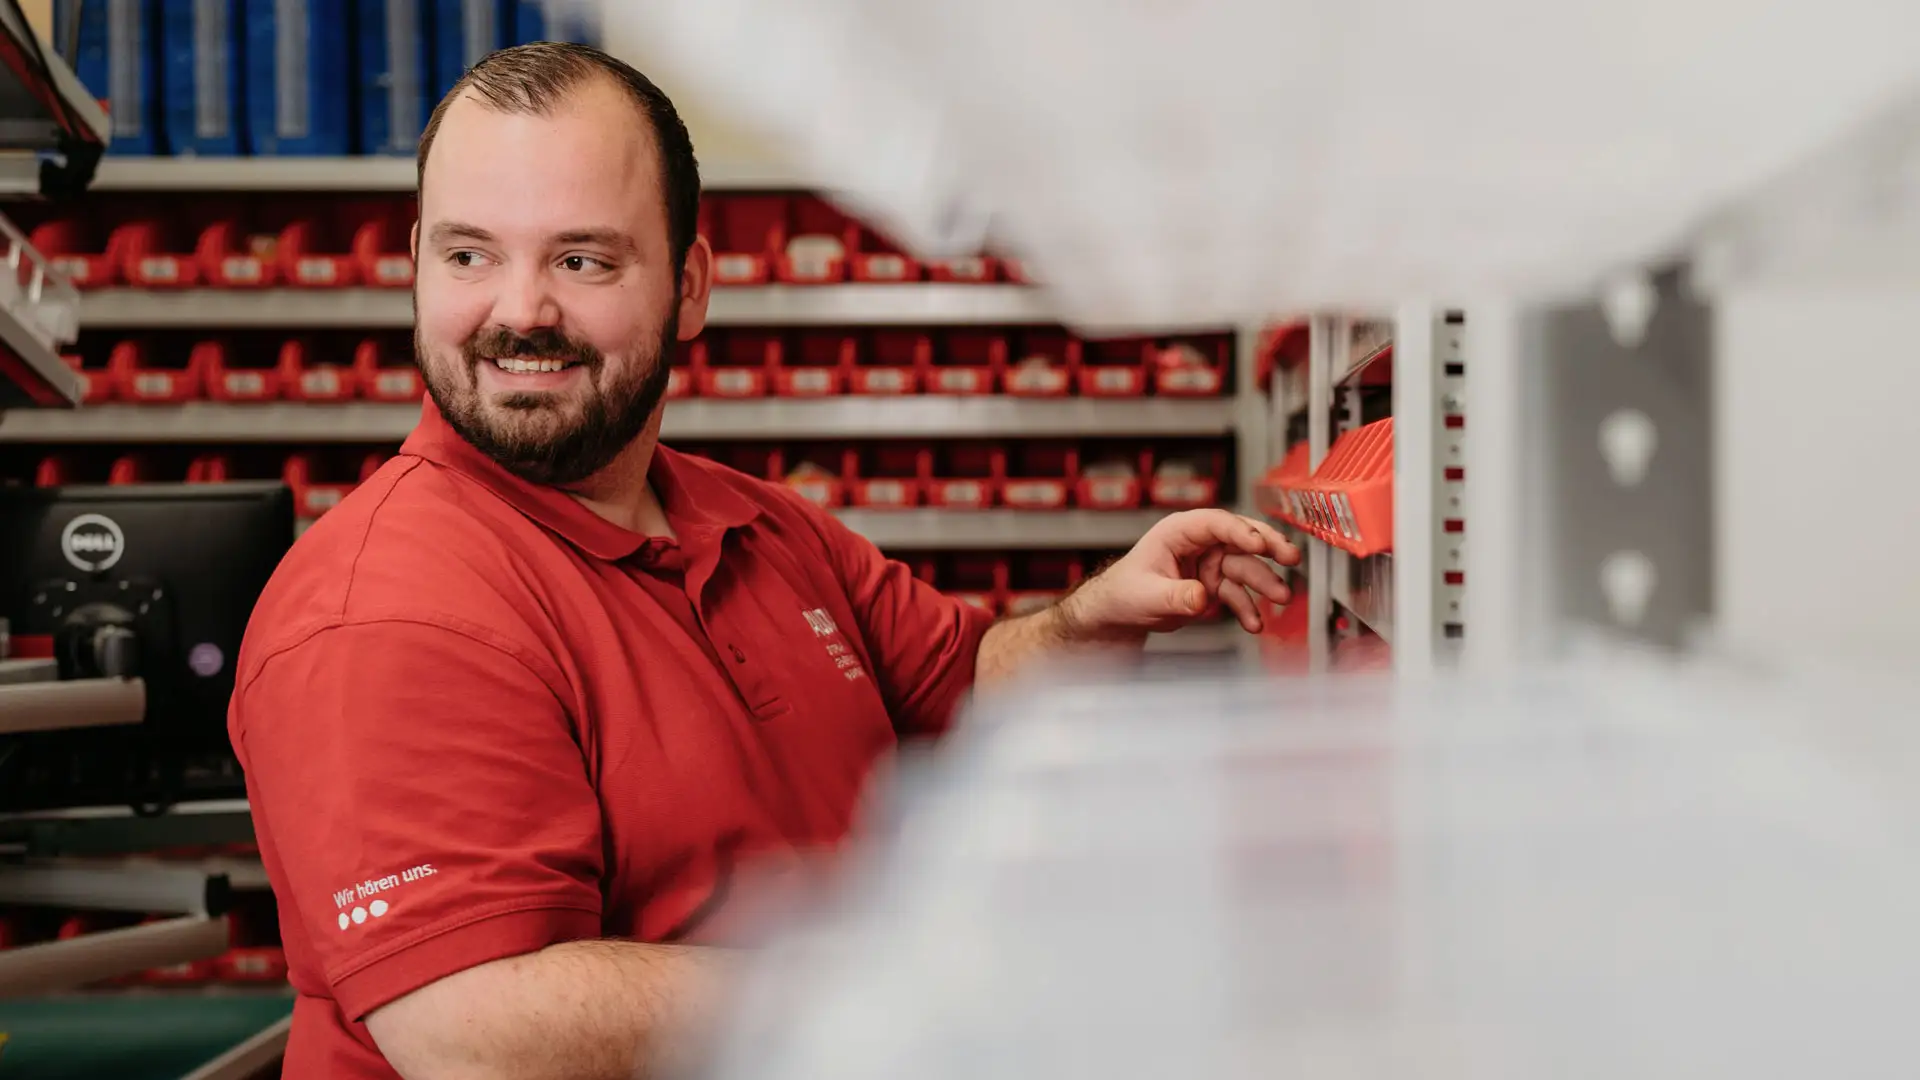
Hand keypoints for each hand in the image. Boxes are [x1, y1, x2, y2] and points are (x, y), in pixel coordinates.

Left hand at [1057, 510, 1301, 640]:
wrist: (1120, 614)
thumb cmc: (1124, 592)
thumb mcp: (1147, 595)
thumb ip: (1175, 596)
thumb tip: (1201, 596)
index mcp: (1178, 531)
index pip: (1215, 523)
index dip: (1240, 531)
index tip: (1260, 545)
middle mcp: (1198, 543)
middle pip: (1240, 538)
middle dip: (1268, 546)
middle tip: (1291, 557)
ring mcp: (1209, 564)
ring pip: (1245, 567)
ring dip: (1264, 582)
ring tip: (1280, 597)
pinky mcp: (1214, 585)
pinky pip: (1237, 594)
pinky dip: (1248, 608)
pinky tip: (1255, 623)